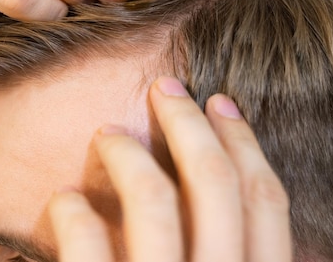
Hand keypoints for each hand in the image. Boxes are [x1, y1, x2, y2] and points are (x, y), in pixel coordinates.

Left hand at [49, 76, 291, 261]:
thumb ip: (229, 250)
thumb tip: (250, 203)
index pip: (267, 204)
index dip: (245, 143)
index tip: (221, 101)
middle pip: (214, 182)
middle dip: (187, 122)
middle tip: (163, 87)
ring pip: (154, 198)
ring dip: (126, 153)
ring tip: (106, 135)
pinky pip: (87, 239)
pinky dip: (72, 211)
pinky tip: (65, 201)